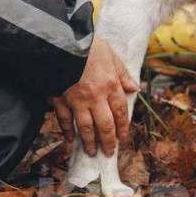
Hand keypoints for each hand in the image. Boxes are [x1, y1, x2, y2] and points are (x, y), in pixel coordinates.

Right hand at [50, 37, 138, 156]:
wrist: (62, 43)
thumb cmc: (88, 46)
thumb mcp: (111, 55)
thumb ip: (122, 73)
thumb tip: (135, 88)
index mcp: (110, 85)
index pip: (120, 112)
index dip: (123, 127)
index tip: (123, 138)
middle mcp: (95, 97)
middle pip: (105, 125)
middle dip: (108, 141)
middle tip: (109, 152)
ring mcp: (77, 100)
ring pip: (86, 127)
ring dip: (90, 142)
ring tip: (92, 152)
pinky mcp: (60, 100)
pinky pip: (64, 120)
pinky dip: (67, 131)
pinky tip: (70, 140)